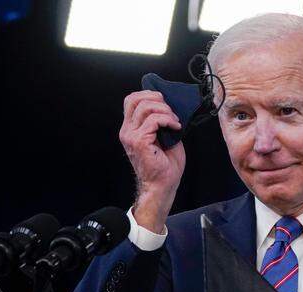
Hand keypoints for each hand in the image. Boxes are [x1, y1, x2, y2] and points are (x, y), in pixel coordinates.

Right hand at [119, 90, 185, 233]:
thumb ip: (160, 120)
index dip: (148, 95)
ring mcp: (131, 136)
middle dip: (157, 100)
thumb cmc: (165, 165)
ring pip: (146, 107)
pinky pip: (153, 120)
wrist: (163, 185)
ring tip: (175, 122)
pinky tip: (175, 128)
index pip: (131, 100)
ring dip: (165, 111)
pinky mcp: (139, 141)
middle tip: (171, 112)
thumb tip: (169, 105)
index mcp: (130, 129)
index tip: (165, 103)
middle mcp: (127, 131)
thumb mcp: (163, 136)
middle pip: (135, 99)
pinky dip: (167, 120)